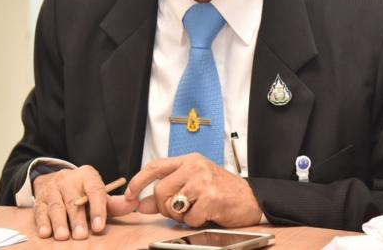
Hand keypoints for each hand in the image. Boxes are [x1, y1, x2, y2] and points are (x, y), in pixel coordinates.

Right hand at [32, 165, 138, 239]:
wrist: (57, 180)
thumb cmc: (83, 192)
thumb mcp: (98, 193)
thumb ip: (114, 203)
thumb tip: (133, 204)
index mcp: (87, 176)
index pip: (95, 190)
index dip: (98, 208)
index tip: (99, 226)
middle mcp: (69, 179)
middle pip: (73, 200)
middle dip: (77, 219)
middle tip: (82, 235)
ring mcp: (52, 188)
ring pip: (56, 205)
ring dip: (59, 222)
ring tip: (64, 236)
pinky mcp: (39, 199)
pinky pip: (40, 211)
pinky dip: (43, 222)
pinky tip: (46, 233)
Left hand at [125, 153, 262, 227]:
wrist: (252, 199)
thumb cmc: (223, 191)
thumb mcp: (194, 186)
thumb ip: (168, 193)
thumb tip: (143, 203)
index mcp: (189, 160)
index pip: (155, 166)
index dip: (138, 181)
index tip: (130, 195)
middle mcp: (195, 166)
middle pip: (161, 190)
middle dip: (165, 207)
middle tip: (180, 210)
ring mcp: (204, 181)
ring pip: (173, 204)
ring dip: (181, 215)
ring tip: (196, 210)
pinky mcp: (211, 198)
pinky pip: (189, 217)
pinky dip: (196, 221)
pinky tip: (207, 214)